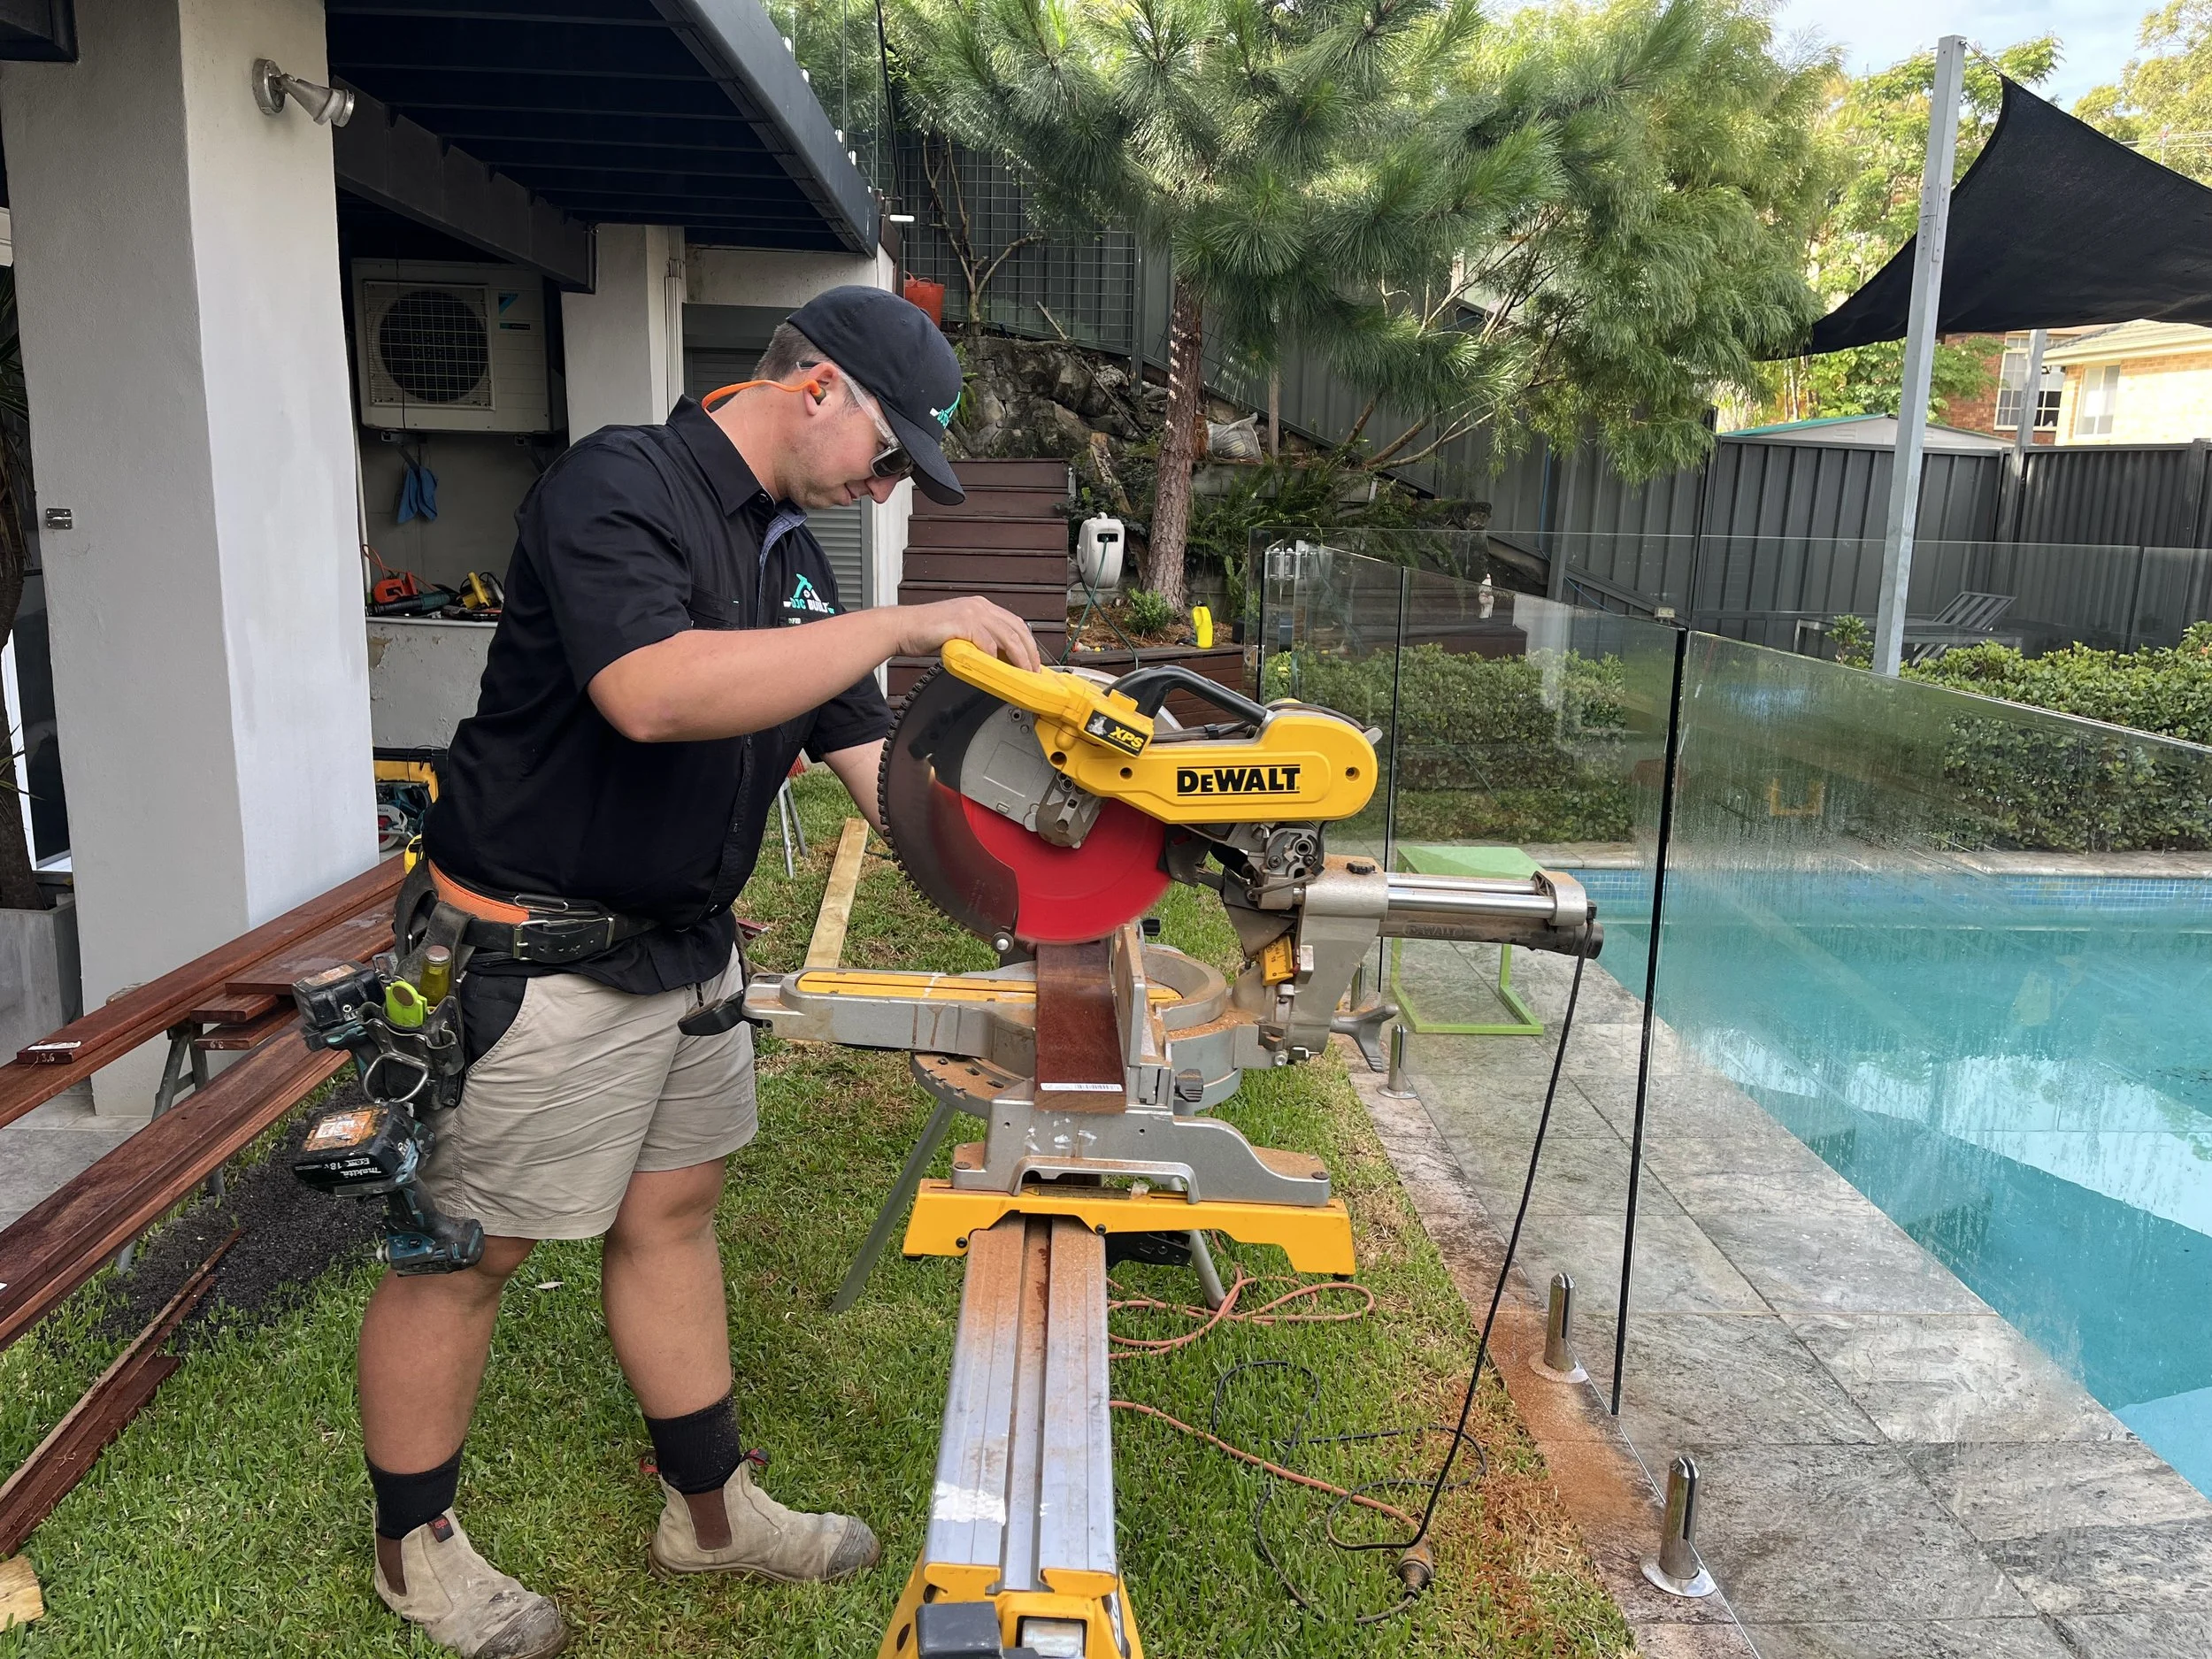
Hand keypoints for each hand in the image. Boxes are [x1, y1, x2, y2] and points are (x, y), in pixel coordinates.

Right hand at [895, 596, 1042, 671]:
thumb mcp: (962, 633)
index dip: (1028, 643)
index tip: (1033, 660)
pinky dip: (995, 657)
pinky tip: (997, 668)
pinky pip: (987, 643)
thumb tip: (999, 658)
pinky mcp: (963, 623)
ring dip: (1019, 657)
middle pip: (1017, 629)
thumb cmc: (927, 633)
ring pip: (1007, 636)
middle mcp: (980, 606)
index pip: (1015, 623)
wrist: (904, 628)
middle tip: (1034, 670)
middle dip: (1030, 652)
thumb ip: (980, 640)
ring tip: (1024, 672)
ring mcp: (972, 612)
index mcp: (981, 606)